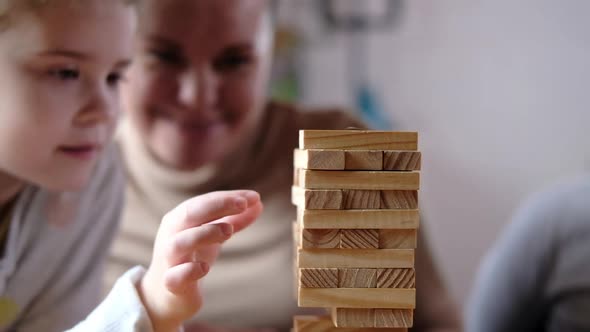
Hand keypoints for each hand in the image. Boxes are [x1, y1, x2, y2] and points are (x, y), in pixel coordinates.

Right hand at [138, 190, 262, 331]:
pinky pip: (177, 275)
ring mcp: (169, 260)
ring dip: (204, 233)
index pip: (202, 202)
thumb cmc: (190, 257)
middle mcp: (171, 235)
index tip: (253, 197)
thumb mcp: (212, 236)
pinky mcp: (171, 284)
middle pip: (189, 214)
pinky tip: (206, 267)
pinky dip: (190, 270)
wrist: (165, 296)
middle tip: (242, 205)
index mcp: (180, 220)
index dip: (226, 198)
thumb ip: (234, 220)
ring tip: (229, 230)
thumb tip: (258, 204)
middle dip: (216, 206)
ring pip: (180, 242)